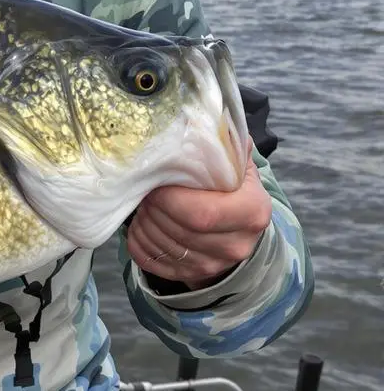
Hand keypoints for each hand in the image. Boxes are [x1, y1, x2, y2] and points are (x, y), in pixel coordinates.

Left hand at [127, 150, 272, 290]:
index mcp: (252, 212)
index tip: (156, 183)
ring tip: (144, 204)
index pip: (201, 213)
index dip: (169, 199)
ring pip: (163, 245)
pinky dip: (138, 242)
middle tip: (145, 191)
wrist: (236, 228)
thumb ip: (224, 144)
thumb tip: (208, 114)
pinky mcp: (192, 276)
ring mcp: (215, 265)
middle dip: (153, 208)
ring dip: (143, 223)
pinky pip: (151, 261)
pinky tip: (141, 225)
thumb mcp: (236, 164)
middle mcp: (237, 245)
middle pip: (179, 229)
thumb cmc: (231, 188)